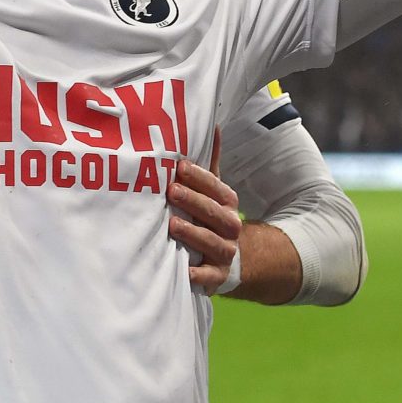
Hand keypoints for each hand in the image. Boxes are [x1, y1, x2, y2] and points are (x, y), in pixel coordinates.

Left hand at [168, 159, 242, 295]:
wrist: (230, 258)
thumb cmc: (210, 216)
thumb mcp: (213, 191)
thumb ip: (210, 164)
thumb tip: (212, 126)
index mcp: (228, 203)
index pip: (217, 188)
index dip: (199, 178)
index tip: (179, 167)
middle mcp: (231, 227)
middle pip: (215, 213)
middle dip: (193, 202)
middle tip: (171, 191)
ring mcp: (225, 252)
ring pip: (212, 243)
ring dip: (193, 234)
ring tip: (172, 225)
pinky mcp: (217, 276)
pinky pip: (208, 277)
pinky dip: (197, 275)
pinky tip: (184, 270)